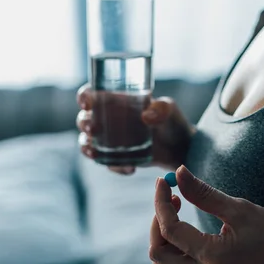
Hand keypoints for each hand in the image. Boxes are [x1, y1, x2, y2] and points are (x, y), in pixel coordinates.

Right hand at [76, 84, 194, 175]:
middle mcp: (108, 119)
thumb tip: (146, 116)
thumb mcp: (169, 110)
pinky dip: (114, 167)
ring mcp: (110, 140)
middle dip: (84, 124)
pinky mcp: (117, 158)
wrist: (180, 148)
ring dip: (87, 147)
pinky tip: (130, 169)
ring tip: (95, 154)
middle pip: (84, 119)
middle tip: (93, 129)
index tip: (86, 102)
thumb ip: (161, 109)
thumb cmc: (172, 121)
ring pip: (88, 142)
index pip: (92, 95)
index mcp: (115, 101)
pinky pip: (107, 163)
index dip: (84, 96)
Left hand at [149, 165, 263, 263]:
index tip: (163, 182)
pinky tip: (185, 231)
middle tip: (171, 198)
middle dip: (158, 222)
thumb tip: (178, 173)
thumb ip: (204, 193)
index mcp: (213, 256)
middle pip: (158, 254)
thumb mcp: (239, 208)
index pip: (170, 230)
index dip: (161, 202)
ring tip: (176, 217)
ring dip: (161, 242)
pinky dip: (171, 252)